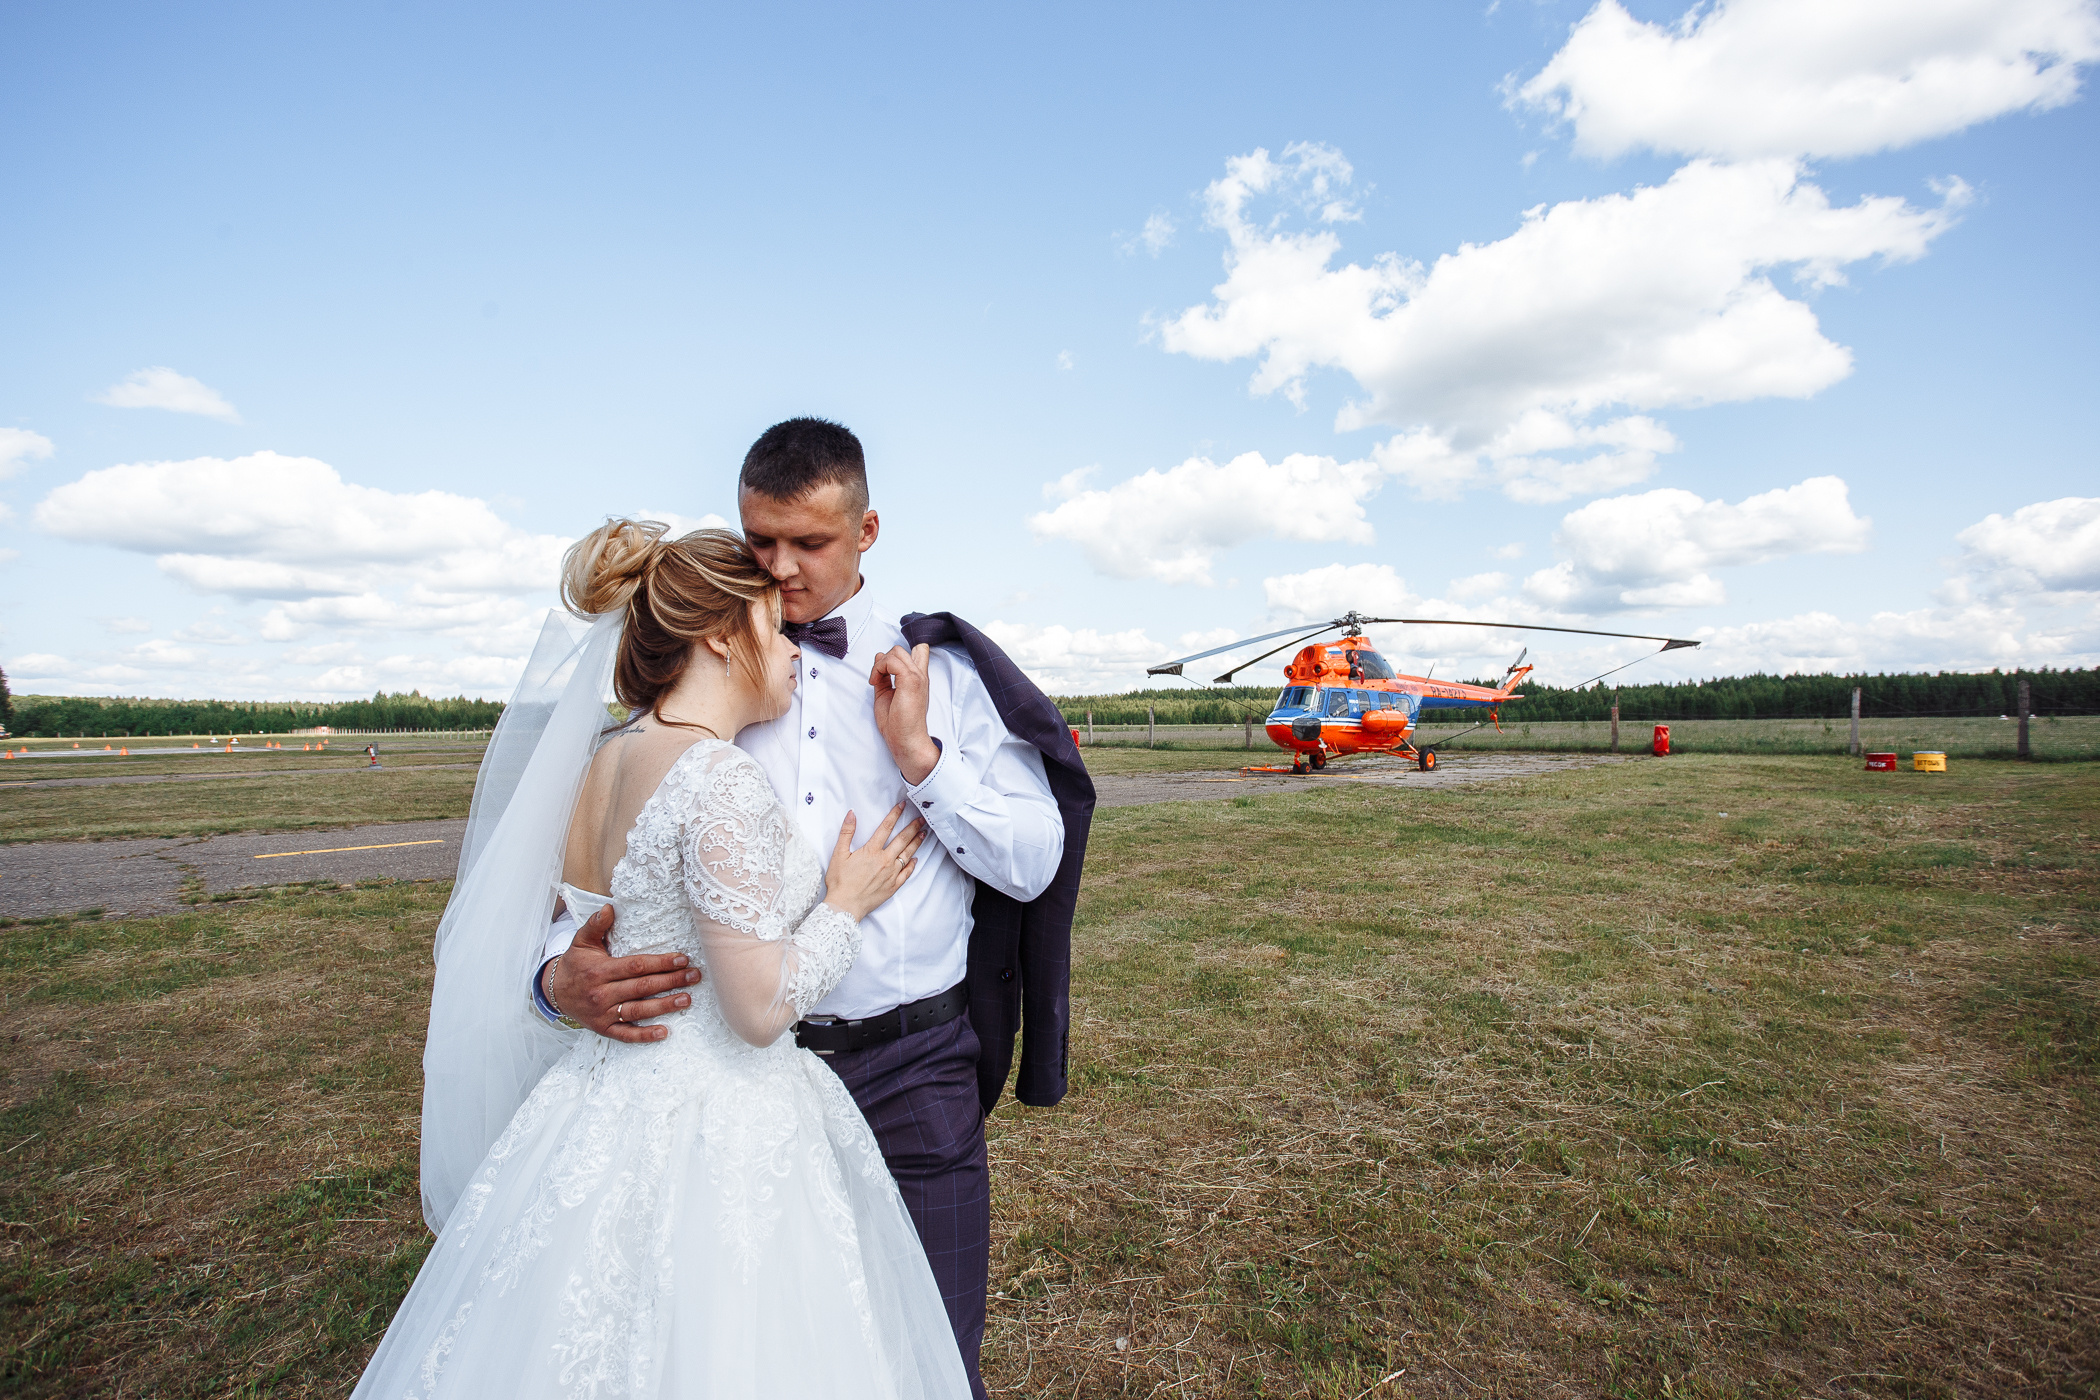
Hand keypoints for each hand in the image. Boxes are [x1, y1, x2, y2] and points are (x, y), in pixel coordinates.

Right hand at [543, 904, 702, 1043]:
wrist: (554, 992)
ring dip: (664, 1006)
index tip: (682, 959)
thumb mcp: (581, 941)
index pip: (636, 966)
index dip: (660, 963)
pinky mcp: (603, 1029)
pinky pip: (625, 1034)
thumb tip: (609, 908)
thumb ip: (595, 925)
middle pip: (642, 987)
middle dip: (671, 981)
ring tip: (687, 999)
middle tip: (694, 976)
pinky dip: (644, 1036)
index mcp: (600, 971)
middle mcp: (602, 993)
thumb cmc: (575, 964)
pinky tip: (664, 1032)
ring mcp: (603, 1013)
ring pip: (638, 1010)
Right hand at [822, 804, 927, 920]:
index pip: (886, 827)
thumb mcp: (838, 854)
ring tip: (924, 833)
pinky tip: (916, 859)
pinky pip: (906, 873)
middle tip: (922, 819)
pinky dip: (912, 865)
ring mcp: (891, 874)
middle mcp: (884, 860)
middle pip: (902, 839)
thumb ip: (846, 832)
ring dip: (916, 842)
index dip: (895, 814)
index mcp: (871, 851)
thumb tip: (851, 814)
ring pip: (907, 854)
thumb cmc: (840, 882)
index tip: (903, 806)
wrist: (845, 905)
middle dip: (913, 827)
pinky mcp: (893, 886)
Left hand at [869, 643, 938, 783]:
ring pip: (895, 652)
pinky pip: (891, 661)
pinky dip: (879, 669)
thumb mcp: (887, 693)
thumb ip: (884, 676)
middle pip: (900, 650)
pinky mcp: (910, 681)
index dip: (899, 654)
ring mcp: (917, 677)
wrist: (906, 740)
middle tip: (877, 678)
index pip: (919, 651)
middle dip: (883, 659)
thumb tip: (880, 656)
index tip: (886, 668)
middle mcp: (919, 675)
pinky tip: (875, 682)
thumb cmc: (898, 723)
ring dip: (880, 664)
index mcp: (917, 678)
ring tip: (876, 681)